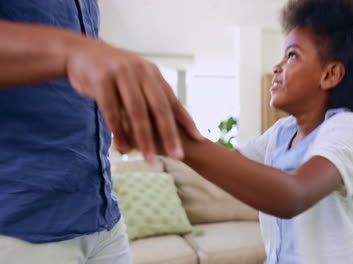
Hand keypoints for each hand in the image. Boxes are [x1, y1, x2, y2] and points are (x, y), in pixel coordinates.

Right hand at [65, 38, 201, 161]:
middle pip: (159, 107)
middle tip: (177, 156)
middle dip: (169, 134)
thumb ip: (150, 96)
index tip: (198, 138)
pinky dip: (118, 131)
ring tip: (149, 159)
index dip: (186, 120)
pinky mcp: (101, 80)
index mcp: (152, 73)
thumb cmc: (113, 73)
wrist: (80, 52)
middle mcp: (140, 71)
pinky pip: (112, 110)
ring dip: (144, 138)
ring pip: (136, 111)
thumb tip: (172, 120)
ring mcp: (121, 73)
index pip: (172, 100)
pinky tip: (123, 147)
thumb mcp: (135, 78)